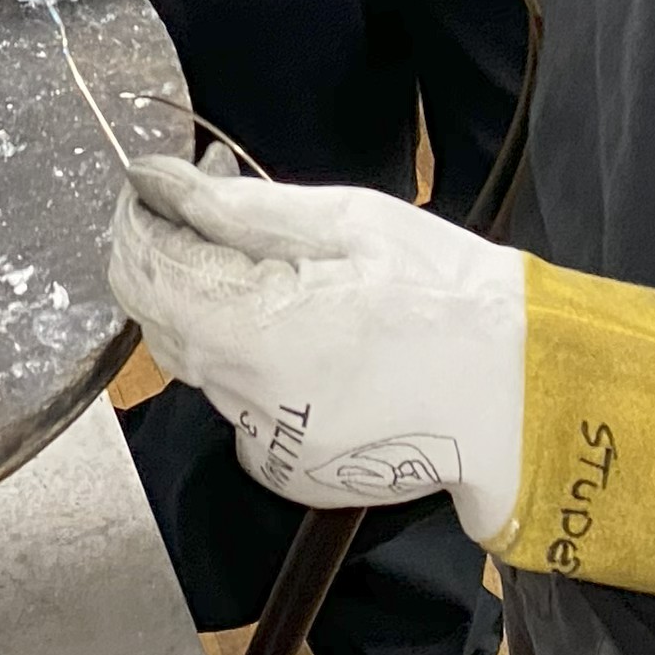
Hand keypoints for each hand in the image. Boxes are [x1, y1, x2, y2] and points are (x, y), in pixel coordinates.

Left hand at [105, 157, 524, 532]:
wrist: (517, 393)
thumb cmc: (444, 294)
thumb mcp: (345, 220)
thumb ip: (236, 207)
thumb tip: (156, 182)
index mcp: (255, 331)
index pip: (143, 272)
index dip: (137, 220)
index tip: (154, 186)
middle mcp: (244, 402)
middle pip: (160, 321)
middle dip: (173, 259)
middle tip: (218, 207)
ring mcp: (265, 446)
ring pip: (199, 364)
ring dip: (214, 311)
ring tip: (283, 271)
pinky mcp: (286, 472)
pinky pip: (238, 408)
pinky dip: (252, 366)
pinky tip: (309, 338)